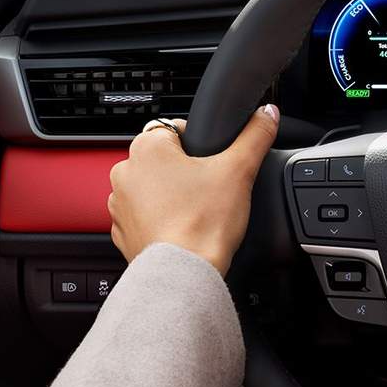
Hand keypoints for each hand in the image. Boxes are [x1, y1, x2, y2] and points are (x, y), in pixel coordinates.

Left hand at [107, 105, 279, 274]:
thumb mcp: (239, 170)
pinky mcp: (122, 232)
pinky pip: (143, 217)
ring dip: (169, 195)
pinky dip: (159, 220)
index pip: (174, 128)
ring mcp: (119, 204)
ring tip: (195, 211)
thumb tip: (267, 114)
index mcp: (148, 147)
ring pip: (151, 188)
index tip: (212, 164)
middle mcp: (125, 172)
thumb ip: (255, 135)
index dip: (199, 144)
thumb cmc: (205, 222)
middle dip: (184, 171)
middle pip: (163, 160)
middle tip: (208, 190)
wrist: (185, 272)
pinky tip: (181, 228)